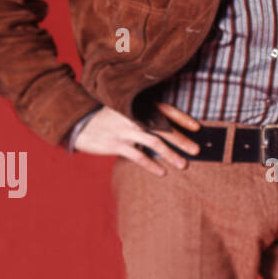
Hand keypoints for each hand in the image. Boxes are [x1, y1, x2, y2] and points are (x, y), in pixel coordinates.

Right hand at [73, 103, 201, 175]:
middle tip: (197, 150)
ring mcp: (125, 131)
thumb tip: (170, 132)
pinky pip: (138, 156)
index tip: (197, 127)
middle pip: (164, 128)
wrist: (79, 123)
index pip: (166, 110)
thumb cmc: (109, 119)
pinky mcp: (116, 145)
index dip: (182, 118)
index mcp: (139, 106)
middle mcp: (134, 117)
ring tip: (184, 165)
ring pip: (154, 143)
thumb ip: (145, 118)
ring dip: (171, 155)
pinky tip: (162, 172)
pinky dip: (151, 165)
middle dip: (182, 140)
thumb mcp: (127, 111)